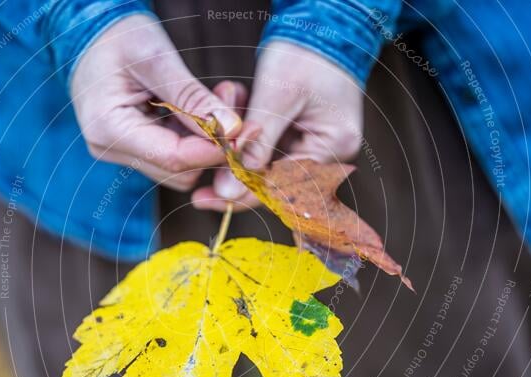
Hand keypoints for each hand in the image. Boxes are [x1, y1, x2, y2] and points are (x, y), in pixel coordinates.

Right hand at [70, 14, 242, 190]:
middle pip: (180, 171)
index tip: (247, 129)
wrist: (92, 32)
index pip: (175, 158)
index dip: (215, 149)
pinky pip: (175, 153)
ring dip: (208, 139)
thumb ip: (192, 97)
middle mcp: (112, 149)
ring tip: (221, 96)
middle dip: (213, 144)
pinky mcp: (135, 147)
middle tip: (234, 102)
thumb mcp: (156, 58)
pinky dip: (196, 134)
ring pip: (182, 167)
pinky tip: (205, 105)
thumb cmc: (119, 36)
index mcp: (110, 129)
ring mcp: (122, 151)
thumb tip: (231, 129)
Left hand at [192, 41, 362, 211]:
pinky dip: (246, 136)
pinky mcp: (301, 133)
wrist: (320, 24)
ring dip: (237, 151)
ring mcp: (315, 143)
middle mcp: (328, 152)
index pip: (281, 187)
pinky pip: (268, 146)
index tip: (205, 198)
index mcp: (332, 147)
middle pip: (273, 180)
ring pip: (266, 164)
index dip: (241, 195)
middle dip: (234, 170)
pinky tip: (229, 115)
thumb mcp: (276, 99)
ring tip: (211, 134)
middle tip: (198, 181)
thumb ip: (254, 146)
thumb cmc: (305, 53)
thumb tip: (229, 191)